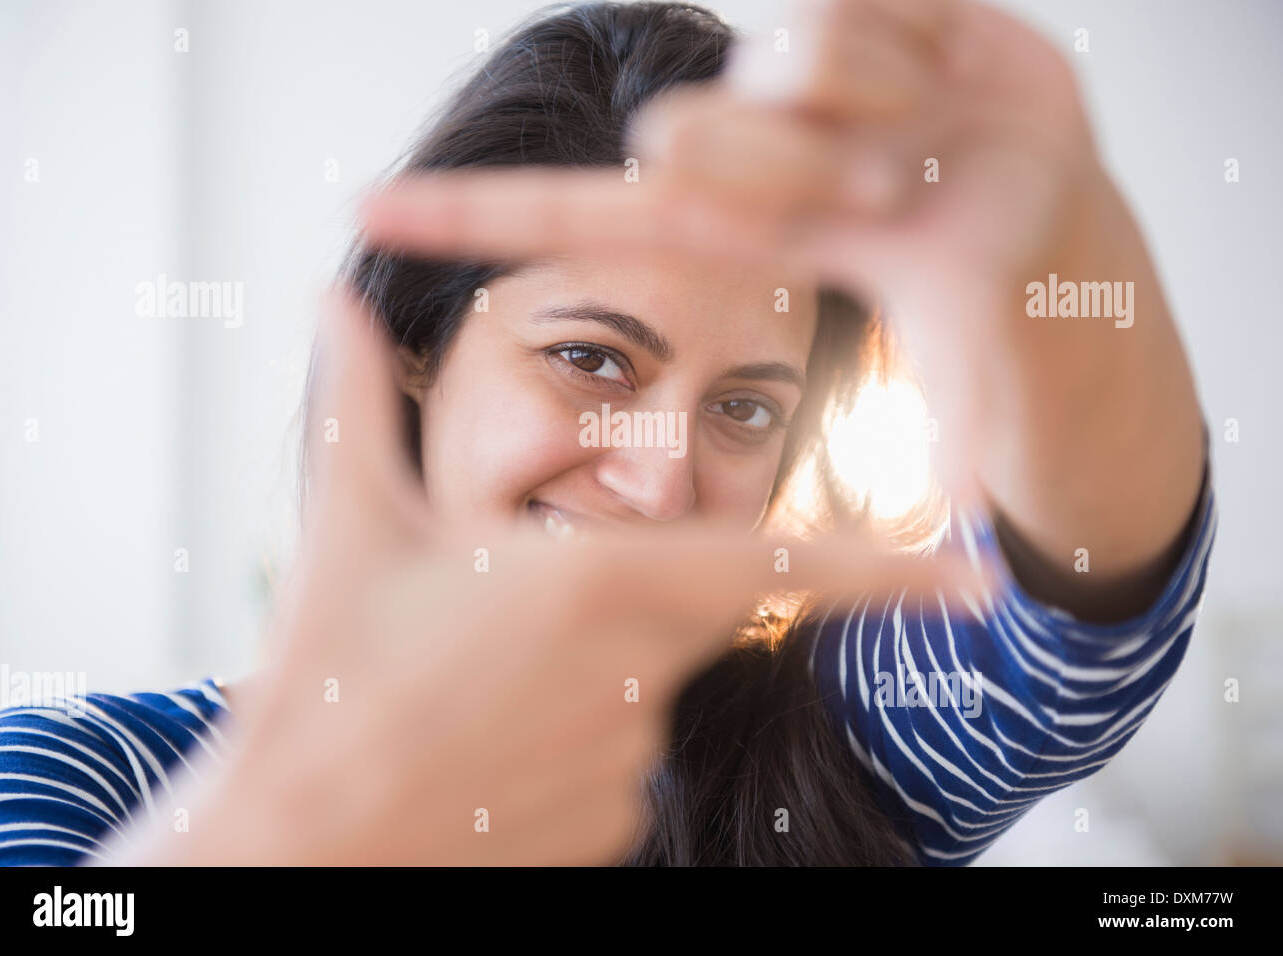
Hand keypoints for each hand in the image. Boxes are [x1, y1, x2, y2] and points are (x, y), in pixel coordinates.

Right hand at [107, 289, 988, 866]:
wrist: (300, 843)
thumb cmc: (327, 682)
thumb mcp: (349, 532)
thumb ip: (361, 405)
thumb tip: (331, 299)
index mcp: (601, 582)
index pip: (781, 562)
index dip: (892, 566)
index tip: (977, 575)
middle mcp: (641, 673)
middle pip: (680, 616)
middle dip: (620, 608)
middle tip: (504, 632)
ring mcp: (632, 761)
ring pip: (638, 694)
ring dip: (570, 679)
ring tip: (463, 695)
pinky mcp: (613, 827)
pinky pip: (613, 763)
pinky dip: (560, 745)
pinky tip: (476, 750)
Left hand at [359, 0, 1103, 476]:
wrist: (1072, 225)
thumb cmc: (983, 317)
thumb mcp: (957, 389)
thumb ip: (942, 458)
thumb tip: (967, 550)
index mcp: (741, 234)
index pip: (584, 221)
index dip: (477, 216)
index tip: (365, 208)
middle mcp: (762, 150)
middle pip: (698, 136)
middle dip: (777, 170)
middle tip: (869, 198)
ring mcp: (822, 81)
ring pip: (794, 62)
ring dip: (869, 119)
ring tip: (920, 157)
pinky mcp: (902, 12)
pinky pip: (867, 3)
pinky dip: (906, 47)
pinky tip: (942, 92)